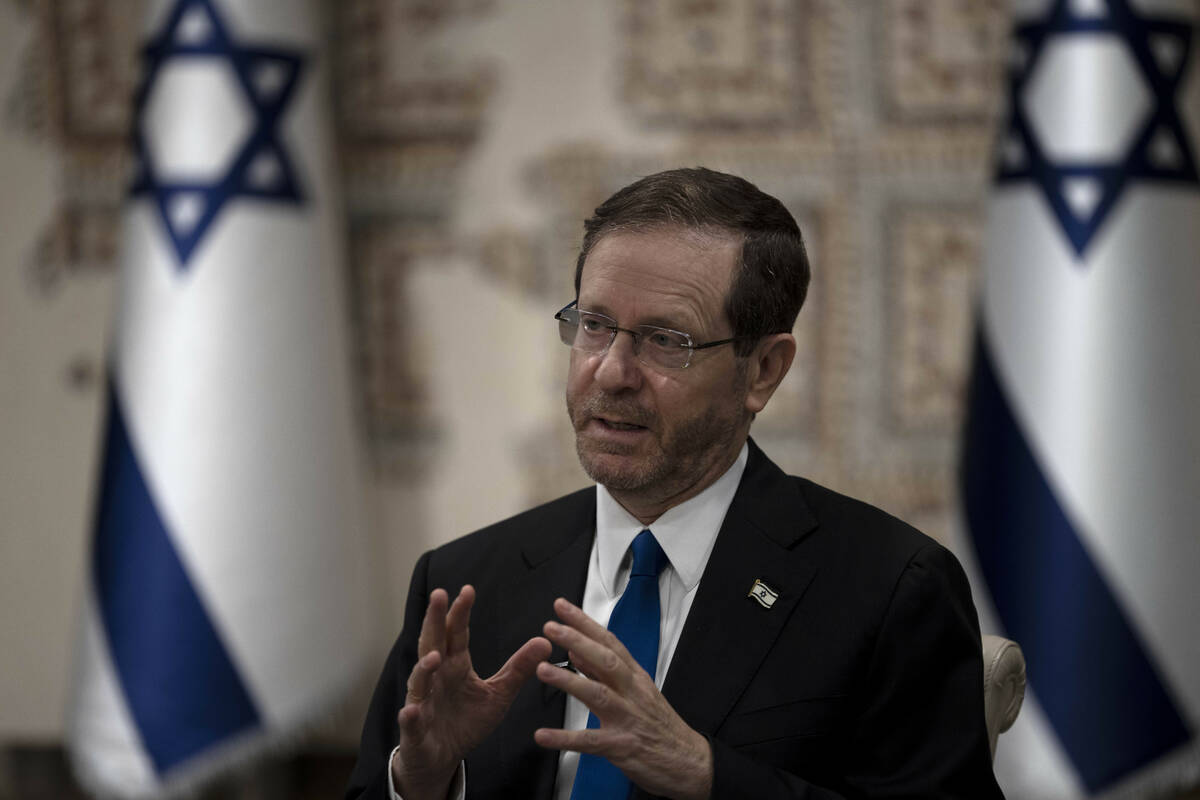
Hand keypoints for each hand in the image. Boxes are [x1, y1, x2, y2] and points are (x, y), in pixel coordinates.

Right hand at [392, 585, 551, 799]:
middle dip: (435, 621)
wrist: (443, 757)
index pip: (457, 634)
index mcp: (455, 666)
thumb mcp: (499, 693)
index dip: (460, 613)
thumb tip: (545, 642)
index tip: (467, 590)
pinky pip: (411, 720)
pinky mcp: (416, 729)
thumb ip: (519, 669)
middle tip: (439, 596)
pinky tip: (412, 710)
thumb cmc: (467, 721)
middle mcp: (436, 678)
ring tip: (434, 657)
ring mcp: (423, 702)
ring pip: (420, 680)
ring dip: (424, 668)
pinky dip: (410, 715)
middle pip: (433, 644)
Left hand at [533, 598, 712, 799]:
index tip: (562, 607)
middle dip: (578, 641)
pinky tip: (543, 736)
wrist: (688, 761)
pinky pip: (590, 742)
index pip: (609, 642)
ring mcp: (628, 718)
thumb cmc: (660, 725)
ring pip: (598, 694)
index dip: (585, 623)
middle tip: (551, 627)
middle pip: (606, 660)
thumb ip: (603, 672)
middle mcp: (632, 692)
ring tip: (542, 670)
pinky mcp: (621, 746)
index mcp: (635, 676)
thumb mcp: (636, 691)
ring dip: (569, 681)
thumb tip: (576, 650)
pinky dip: (565, 739)